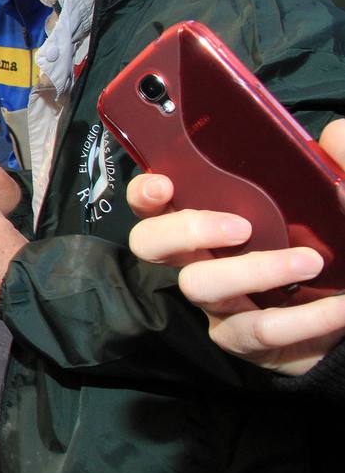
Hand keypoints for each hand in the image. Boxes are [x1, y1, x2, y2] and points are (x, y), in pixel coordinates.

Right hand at [125, 119, 344, 374]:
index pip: (154, 203)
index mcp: (211, 216)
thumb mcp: (338, 200)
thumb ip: (337, 167)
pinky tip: (339, 306)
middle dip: (185, 229)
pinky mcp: (243, 338)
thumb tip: (333, 134)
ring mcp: (218, 301)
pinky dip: (302, 318)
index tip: (166, 183)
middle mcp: (201, 257)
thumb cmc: (333, 244)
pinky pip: (257, 330)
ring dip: (255, 270)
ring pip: (200, 285)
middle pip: (150, 244)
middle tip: (241, 227)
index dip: (146, 193)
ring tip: (311, 262)